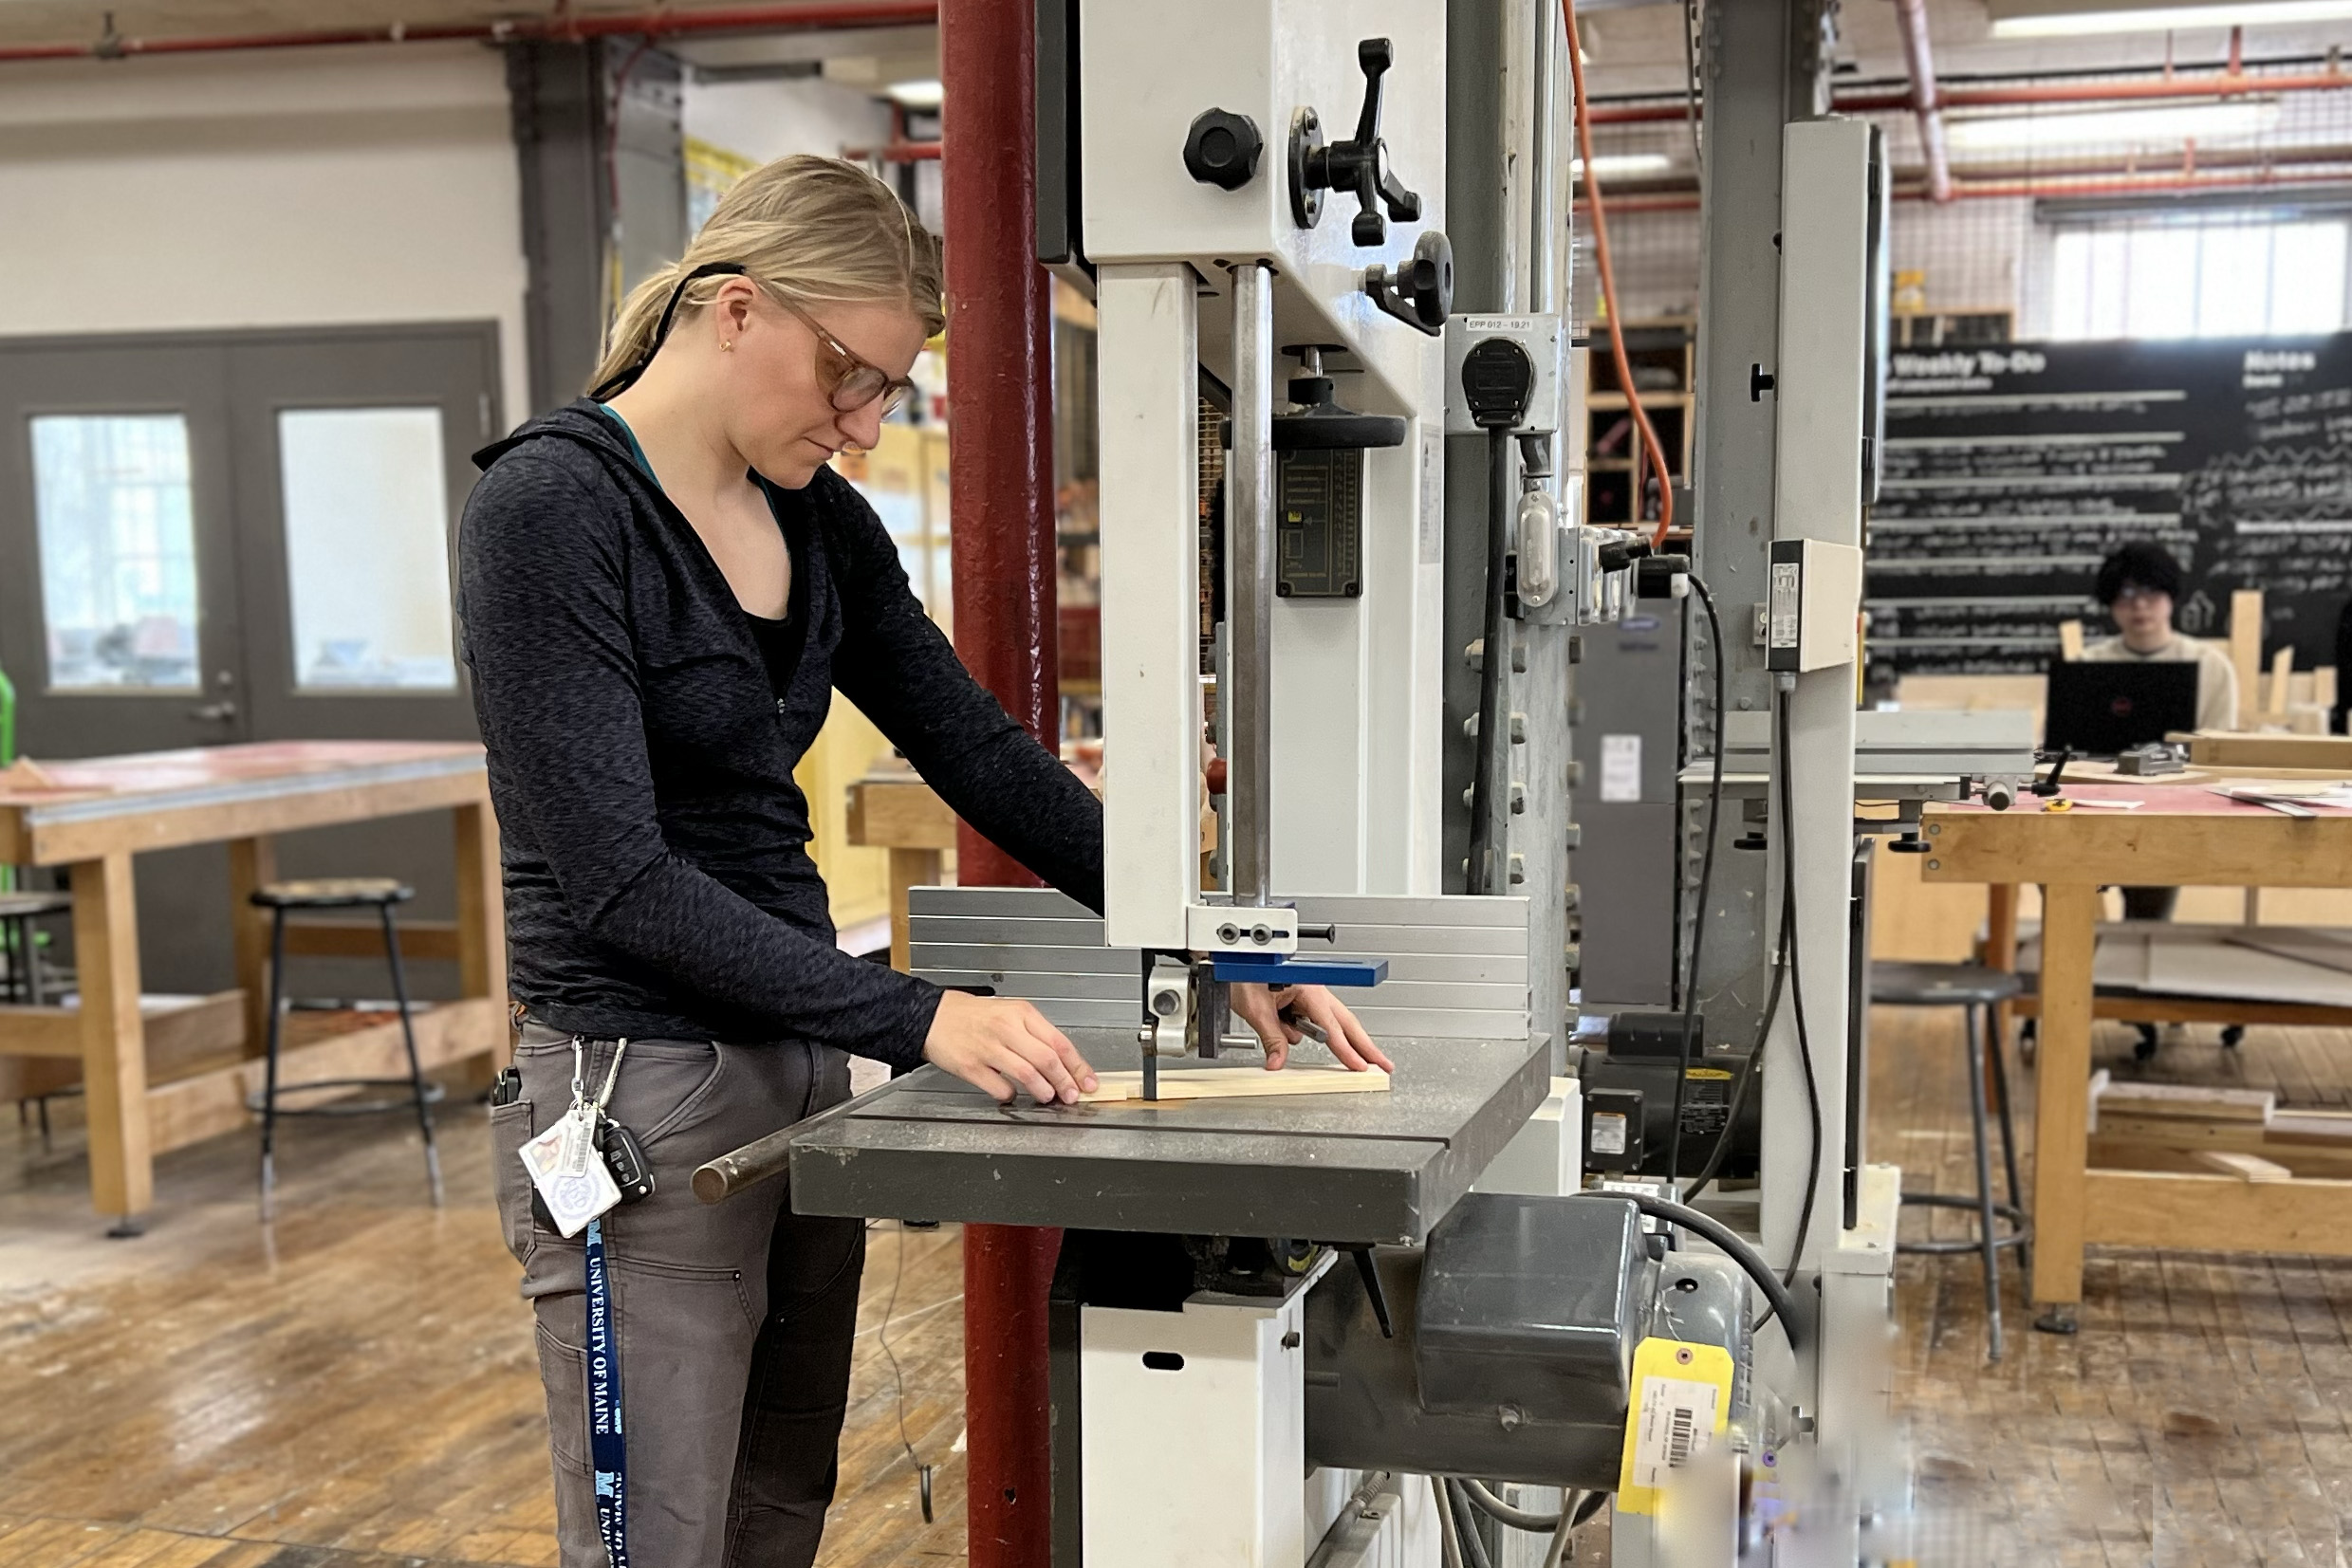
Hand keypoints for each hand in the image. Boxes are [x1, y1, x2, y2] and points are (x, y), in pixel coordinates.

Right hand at [923, 991, 1098, 1104]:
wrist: (934, 1016)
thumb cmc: (974, 1016)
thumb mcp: (1010, 1013)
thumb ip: (1036, 1035)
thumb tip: (1065, 1062)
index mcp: (1021, 1013)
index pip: (1059, 1042)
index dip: (1078, 1066)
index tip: (1088, 1081)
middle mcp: (1007, 1029)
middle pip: (1047, 1059)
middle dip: (1065, 1082)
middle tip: (1072, 1095)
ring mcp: (988, 1048)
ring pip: (1028, 1074)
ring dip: (1044, 1090)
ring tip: (1048, 1096)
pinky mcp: (971, 1066)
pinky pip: (1000, 1087)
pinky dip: (1011, 1095)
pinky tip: (1012, 1093)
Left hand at [1229, 983, 1393, 1073]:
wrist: (1232, 959)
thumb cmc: (1243, 971)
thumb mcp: (1256, 1010)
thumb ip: (1271, 1038)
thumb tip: (1278, 1062)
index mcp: (1307, 987)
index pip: (1331, 1026)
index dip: (1346, 1049)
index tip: (1360, 1066)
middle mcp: (1314, 988)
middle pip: (1347, 1022)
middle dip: (1366, 1045)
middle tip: (1383, 1064)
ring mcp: (1312, 992)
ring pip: (1335, 1021)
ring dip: (1340, 1040)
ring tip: (1356, 1060)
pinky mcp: (1305, 997)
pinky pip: (1316, 1020)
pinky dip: (1315, 1031)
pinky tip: (1295, 1029)